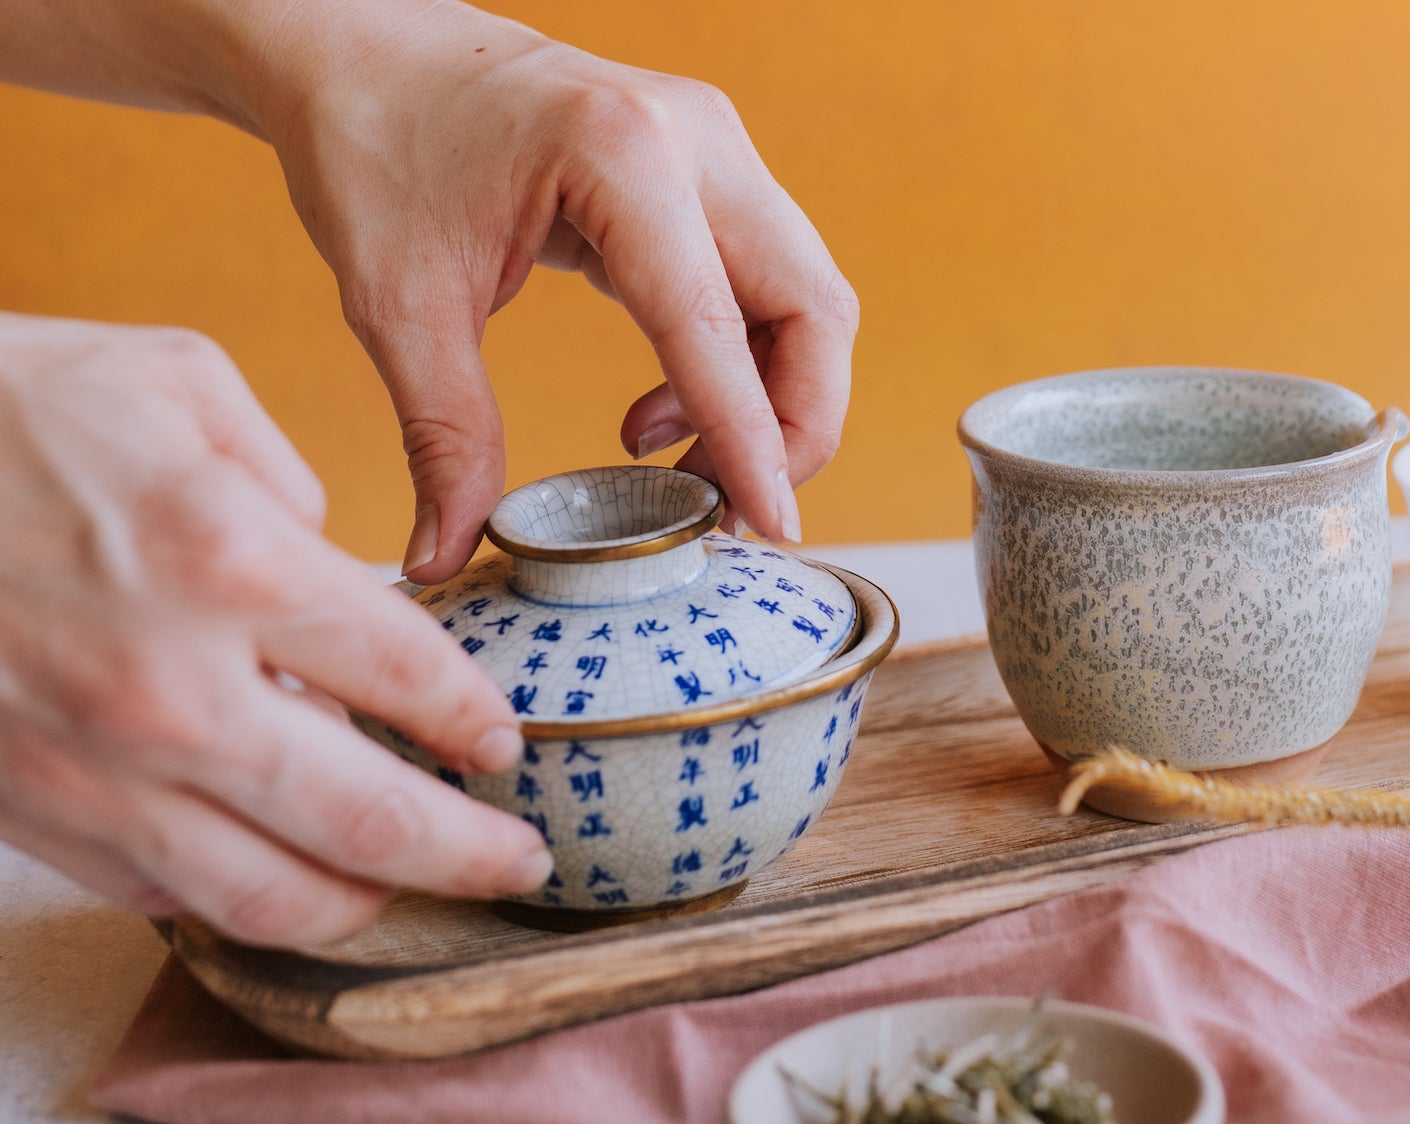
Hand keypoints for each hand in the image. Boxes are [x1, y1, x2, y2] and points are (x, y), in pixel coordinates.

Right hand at [0, 313, 549, 946]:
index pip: (412, 678)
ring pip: (272, 895)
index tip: (505, 744)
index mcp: (230, 561)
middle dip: (469, 853)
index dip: (479, 724)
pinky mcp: (35, 812)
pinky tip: (281, 872)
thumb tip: (338, 560)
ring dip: (367, 905)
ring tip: (416, 889)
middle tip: (518, 861)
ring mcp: (99, 769)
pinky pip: (166, 894)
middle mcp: (175, 688)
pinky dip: (239, 898)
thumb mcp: (174, 381)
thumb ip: (287, 475)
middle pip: (371, 821)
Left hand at [256, 1, 858, 581]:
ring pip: (807, 296)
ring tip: (676, 464)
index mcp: (621, 156)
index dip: (754, 439)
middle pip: (814, 306)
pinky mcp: (709, 168)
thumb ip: (442, 435)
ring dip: (771, 398)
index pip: (716, 325)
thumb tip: (443, 554)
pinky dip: (739, 362)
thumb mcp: (398, 304)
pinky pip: (767, 282)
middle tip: (725, 506)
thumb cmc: (375, 145)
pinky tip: (659, 410)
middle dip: (794, 424)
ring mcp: (714, 147)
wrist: (363, 47)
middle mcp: (695, 140)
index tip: (773, 526)